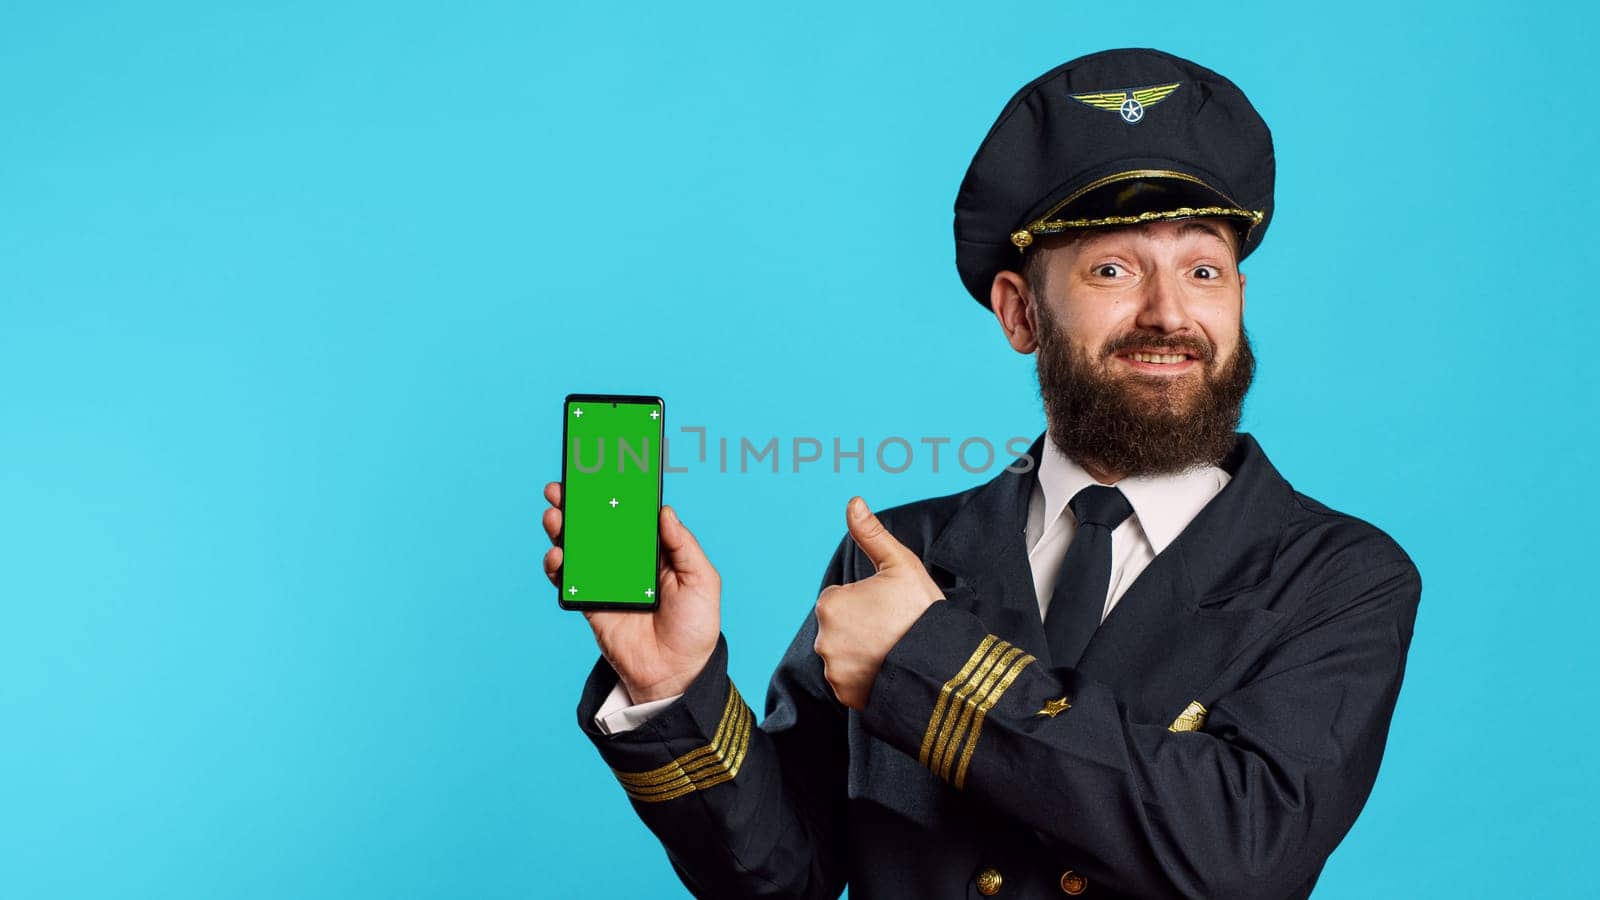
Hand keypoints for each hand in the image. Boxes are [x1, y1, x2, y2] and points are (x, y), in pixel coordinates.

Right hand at [542, 482, 720, 702]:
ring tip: (555, 515)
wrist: (675, 674)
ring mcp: (607, 581)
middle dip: (577, 506)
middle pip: (597, 526)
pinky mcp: (591, 603)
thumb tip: (665, 511)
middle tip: (561, 489)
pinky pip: (568, 580)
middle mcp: (628, 562)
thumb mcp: (702, 581)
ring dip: (562, 529)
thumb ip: (684, 545)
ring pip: (578, 548)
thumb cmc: (695, 628)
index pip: (631, 516)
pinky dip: (557, 566)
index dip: (614, 495)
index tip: (598, 473)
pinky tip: (557, 554)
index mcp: (656, 551)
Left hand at [814, 496, 943, 709]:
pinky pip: (851, 683)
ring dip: (863, 653)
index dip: (867, 601)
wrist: (944, 665)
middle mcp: (823, 639)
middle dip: (862, 628)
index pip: (841, 599)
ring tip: (896, 652)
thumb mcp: (901, 564)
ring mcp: (834, 671)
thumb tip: (853, 502)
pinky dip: (866, 678)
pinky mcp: (846, 696)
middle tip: (895, 630)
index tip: (890, 609)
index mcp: (830, 604)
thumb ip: (871, 534)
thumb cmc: (922, 611)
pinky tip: (891, 670)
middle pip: (841, 627)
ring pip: (845, 655)